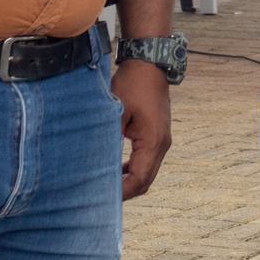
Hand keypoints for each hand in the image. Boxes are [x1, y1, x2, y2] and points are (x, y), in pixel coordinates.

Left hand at [113, 60, 171, 197]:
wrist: (150, 63)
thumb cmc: (132, 84)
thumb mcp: (117, 111)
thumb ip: (109, 138)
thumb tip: (97, 163)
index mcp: (153, 141)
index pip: (139, 179)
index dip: (122, 192)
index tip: (102, 196)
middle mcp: (162, 144)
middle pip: (145, 181)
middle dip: (125, 191)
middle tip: (101, 196)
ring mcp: (162, 140)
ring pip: (147, 172)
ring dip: (129, 180)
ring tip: (107, 185)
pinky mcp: (158, 134)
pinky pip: (147, 160)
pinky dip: (134, 168)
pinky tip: (118, 168)